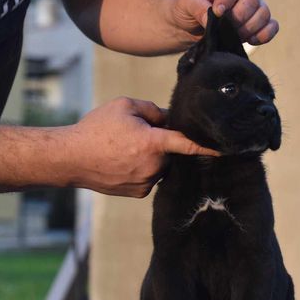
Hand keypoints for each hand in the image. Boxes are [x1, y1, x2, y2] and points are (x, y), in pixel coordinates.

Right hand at [62, 97, 218, 197]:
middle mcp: (153, 166)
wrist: (70, 158)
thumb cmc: (96, 129)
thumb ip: (154, 110)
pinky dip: (143, 170)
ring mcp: (146, 182)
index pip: (187, 144)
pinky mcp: (139, 193)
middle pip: (170, 152)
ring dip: (152, 157)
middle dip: (161, 143)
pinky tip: (123, 163)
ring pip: (161, 166)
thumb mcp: (125, 106)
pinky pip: (151, 178)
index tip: (228, 149)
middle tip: (137, 134)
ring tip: (125, 150)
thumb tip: (170, 119)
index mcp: (153, 143)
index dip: (209, 146)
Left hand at [171, 0, 278, 44]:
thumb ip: (198, 7)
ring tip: (232, 34)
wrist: (191, 20)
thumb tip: (212, 17)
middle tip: (222, 26)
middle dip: (237, 18)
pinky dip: (263, 35)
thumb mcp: (187, 1)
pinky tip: (250, 40)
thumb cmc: (188, 5)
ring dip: (248, 28)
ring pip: (263, 13)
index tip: (217, 12)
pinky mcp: (258, 20)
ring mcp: (254, 3)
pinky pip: (271, 26)